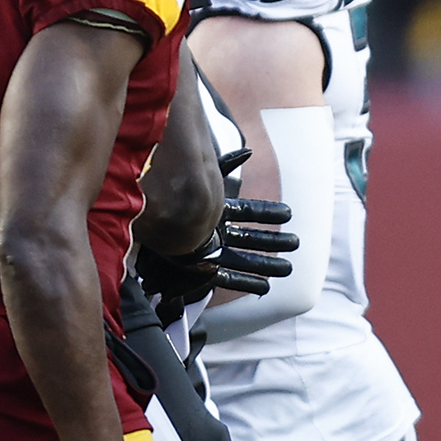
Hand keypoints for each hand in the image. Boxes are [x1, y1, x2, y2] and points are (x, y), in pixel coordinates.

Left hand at [136, 165, 295, 309]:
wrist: (144, 226)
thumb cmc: (168, 200)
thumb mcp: (198, 179)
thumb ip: (224, 165)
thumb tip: (250, 151)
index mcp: (215, 212)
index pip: (248, 212)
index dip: (267, 213)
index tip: (288, 214)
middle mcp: (215, 233)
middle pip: (251, 238)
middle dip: (273, 242)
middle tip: (295, 243)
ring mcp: (209, 252)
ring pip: (244, 259)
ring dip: (265, 265)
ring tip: (287, 269)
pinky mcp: (199, 268)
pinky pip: (226, 277)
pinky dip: (245, 282)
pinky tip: (264, 288)